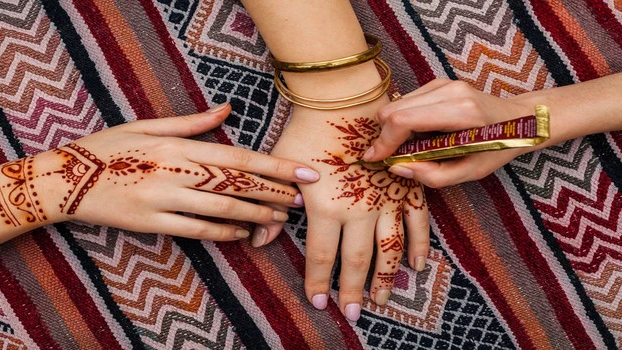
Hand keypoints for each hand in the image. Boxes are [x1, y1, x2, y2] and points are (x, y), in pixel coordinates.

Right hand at [35, 104, 319, 239]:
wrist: (64, 180)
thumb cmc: (108, 147)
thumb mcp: (147, 126)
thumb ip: (192, 122)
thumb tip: (228, 109)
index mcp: (176, 146)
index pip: (237, 158)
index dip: (275, 167)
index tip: (303, 173)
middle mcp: (173, 173)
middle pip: (235, 185)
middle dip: (272, 193)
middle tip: (300, 200)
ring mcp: (162, 201)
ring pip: (221, 210)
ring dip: (255, 215)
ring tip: (279, 219)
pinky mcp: (151, 224)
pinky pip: (196, 231)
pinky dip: (223, 232)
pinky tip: (242, 232)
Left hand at [254, 101, 429, 320]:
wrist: (343, 97)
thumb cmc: (307, 128)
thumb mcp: (280, 167)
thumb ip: (272, 204)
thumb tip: (258, 240)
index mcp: (325, 208)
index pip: (321, 257)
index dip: (319, 282)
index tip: (319, 302)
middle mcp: (357, 210)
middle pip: (356, 261)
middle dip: (352, 291)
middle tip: (352, 314)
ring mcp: (386, 199)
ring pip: (388, 249)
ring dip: (385, 278)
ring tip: (382, 299)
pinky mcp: (406, 185)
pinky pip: (417, 222)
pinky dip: (418, 245)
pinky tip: (417, 265)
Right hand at [363, 79, 532, 187]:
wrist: (522, 119)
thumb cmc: (499, 147)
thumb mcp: (471, 172)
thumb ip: (433, 175)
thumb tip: (397, 167)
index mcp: (461, 112)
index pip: (404, 120)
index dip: (384, 141)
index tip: (374, 158)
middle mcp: (450, 91)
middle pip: (394, 110)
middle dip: (385, 135)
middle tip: (393, 155)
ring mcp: (444, 83)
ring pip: (396, 104)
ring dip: (394, 127)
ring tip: (410, 146)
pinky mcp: (439, 82)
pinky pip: (406, 100)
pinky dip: (403, 119)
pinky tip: (419, 133)